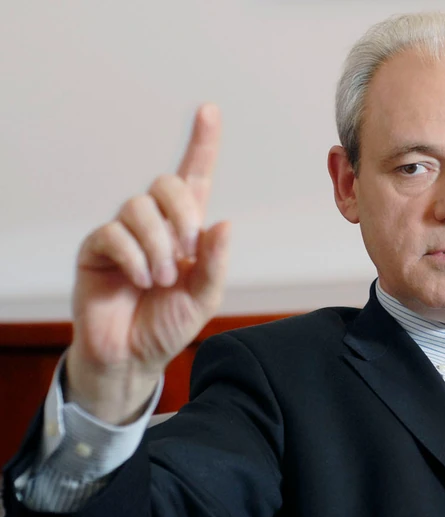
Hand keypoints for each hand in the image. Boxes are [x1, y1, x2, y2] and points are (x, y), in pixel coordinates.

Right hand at [66, 104, 230, 424]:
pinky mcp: (97, 248)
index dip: (202, 145)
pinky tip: (140, 280)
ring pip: (139, 208)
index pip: (194, 178)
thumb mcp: (204, 297)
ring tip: (161, 280)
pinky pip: (114, 233)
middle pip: (167, 184)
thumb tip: (224, 223)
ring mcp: (123, 233)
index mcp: (185, 231)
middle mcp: (154, 224)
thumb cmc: (168, 324)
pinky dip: (134, 258)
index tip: (210, 111)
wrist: (133, 355)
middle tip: (187, 255)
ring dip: (158, 247)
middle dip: (182, 217)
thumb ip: (215, 262)